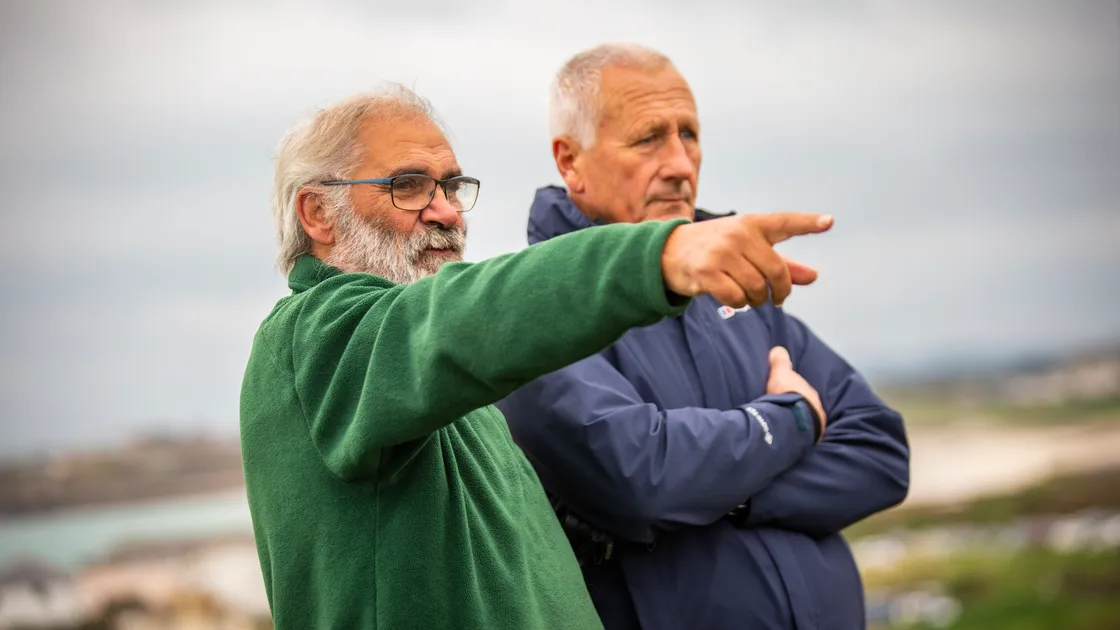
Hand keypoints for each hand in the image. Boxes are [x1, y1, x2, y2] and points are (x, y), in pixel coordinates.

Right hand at [660, 212, 832, 307]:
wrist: (669, 252)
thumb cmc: (716, 250)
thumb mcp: (749, 249)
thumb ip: (782, 262)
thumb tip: (813, 276)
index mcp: (751, 224)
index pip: (784, 222)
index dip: (808, 223)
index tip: (829, 222)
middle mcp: (738, 234)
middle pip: (776, 271)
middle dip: (780, 290)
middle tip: (776, 299)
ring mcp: (721, 252)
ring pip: (756, 287)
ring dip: (757, 300)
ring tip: (750, 297)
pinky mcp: (706, 272)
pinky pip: (736, 297)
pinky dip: (739, 303)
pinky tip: (734, 298)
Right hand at [766, 346, 825, 435]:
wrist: (791, 419)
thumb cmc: (786, 394)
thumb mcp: (780, 373)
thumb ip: (780, 362)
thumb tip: (779, 350)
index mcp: (809, 391)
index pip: (802, 389)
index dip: (794, 389)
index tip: (787, 391)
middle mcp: (816, 405)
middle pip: (807, 403)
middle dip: (799, 404)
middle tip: (787, 407)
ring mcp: (816, 422)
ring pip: (807, 418)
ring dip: (799, 418)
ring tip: (787, 422)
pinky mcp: (812, 437)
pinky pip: (804, 432)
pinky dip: (799, 430)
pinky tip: (791, 433)